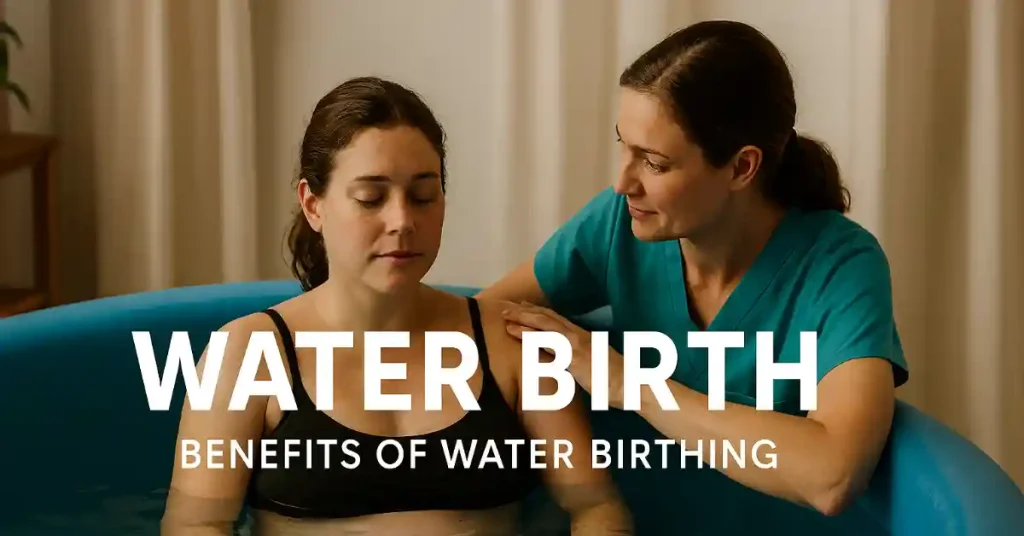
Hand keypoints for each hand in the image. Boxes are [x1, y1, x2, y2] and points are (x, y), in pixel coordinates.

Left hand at [502, 302, 625, 408]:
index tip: (522, 306)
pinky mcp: (575, 358)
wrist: (630, 385)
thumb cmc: (614, 379)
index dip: (537, 311)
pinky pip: (549, 345)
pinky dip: (532, 338)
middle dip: (525, 312)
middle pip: (547, 318)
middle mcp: (578, 336)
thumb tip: (567, 359)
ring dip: (524, 321)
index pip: (556, 319)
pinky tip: (519, 335)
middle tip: (505, 309)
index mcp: (583, 336)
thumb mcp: (594, 363)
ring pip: (545, 327)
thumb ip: (579, 357)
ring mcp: (576, 345)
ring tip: (506, 318)